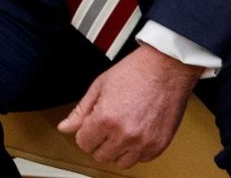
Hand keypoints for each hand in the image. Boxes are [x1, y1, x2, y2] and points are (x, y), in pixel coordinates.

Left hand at [56, 44, 201, 168]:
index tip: (90, 126)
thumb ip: (81, 111)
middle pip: (100, 156)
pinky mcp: (159, 146)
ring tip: (120, 130)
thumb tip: (65, 127)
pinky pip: (141, 160)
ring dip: (117, 150)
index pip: (84, 143)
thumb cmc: (135, 72)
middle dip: (98, 142)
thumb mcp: (99, 86)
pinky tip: (135, 132)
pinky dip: (136, 150)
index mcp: (106, 119)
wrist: (166, 68)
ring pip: (120, 162)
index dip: (84, 133)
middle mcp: (124, 135)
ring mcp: (144, 143)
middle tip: (105, 126)